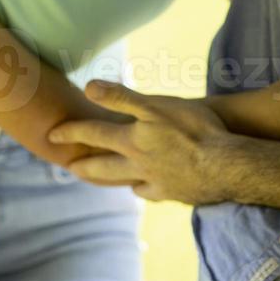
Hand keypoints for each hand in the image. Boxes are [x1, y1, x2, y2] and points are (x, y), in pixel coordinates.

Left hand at [47, 81, 234, 204]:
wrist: (227, 166)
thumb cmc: (194, 130)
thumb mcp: (156, 105)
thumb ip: (121, 97)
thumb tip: (88, 88)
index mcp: (132, 141)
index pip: (94, 134)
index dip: (71, 132)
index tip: (52, 135)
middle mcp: (138, 165)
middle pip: (104, 167)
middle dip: (85, 165)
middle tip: (70, 168)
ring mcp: (157, 182)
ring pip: (126, 181)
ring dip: (110, 179)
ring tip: (102, 179)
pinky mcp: (176, 192)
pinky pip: (152, 192)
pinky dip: (142, 189)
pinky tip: (143, 188)